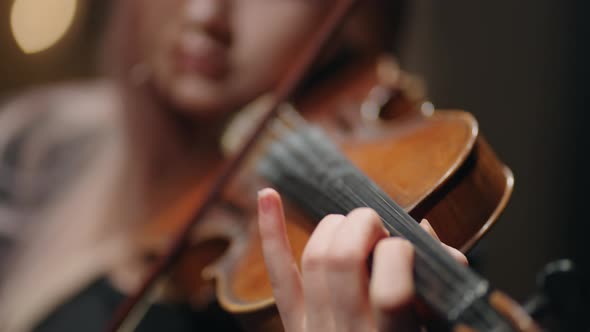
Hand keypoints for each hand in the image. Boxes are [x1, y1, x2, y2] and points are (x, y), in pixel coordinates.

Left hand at [257, 188, 466, 331]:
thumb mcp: (438, 329)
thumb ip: (439, 286)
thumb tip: (424, 229)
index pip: (390, 291)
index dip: (399, 253)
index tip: (406, 247)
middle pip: (341, 260)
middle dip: (362, 225)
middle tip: (379, 229)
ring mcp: (316, 331)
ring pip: (314, 258)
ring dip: (335, 227)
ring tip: (355, 229)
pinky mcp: (295, 325)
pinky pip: (280, 275)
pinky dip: (271, 233)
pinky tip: (268, 196)